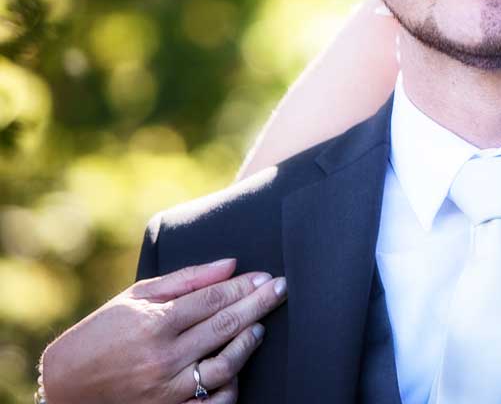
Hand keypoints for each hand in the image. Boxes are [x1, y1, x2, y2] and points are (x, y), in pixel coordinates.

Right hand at [41, 258, 286, 403]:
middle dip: (259, 305)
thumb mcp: (137, 296)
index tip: (268, 277)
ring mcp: (167, 389)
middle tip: (281, 290)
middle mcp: (163, 357)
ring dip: (249, 343)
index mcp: (155, 323)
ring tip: (259, 328)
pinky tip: (237, 370)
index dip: (244, 286)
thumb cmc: (102, 333)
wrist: (66, 386)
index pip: (213, 299)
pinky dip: (230, 387)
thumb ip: (187, 280)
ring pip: (225, 365)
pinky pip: (212, 403)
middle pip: (226, 326)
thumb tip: (231, 264)